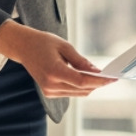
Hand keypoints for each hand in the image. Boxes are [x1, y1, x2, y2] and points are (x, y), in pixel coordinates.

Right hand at [0, 21, 114, 97]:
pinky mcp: (49, 92)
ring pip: (77, 93)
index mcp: (53, 71)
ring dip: (91, 86)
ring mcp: (49, 91)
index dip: (99, 81)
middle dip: (98, 84)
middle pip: (81, 89)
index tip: (112, 78)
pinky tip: (89, 78)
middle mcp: (50, 85)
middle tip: (112, 76)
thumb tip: (96, 71)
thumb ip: (80, 60)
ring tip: (103, 77)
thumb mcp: (64, 46)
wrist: (23, 47)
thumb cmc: (43, 43)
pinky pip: (71, 92)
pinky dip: (81, 87)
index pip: (81, 81)